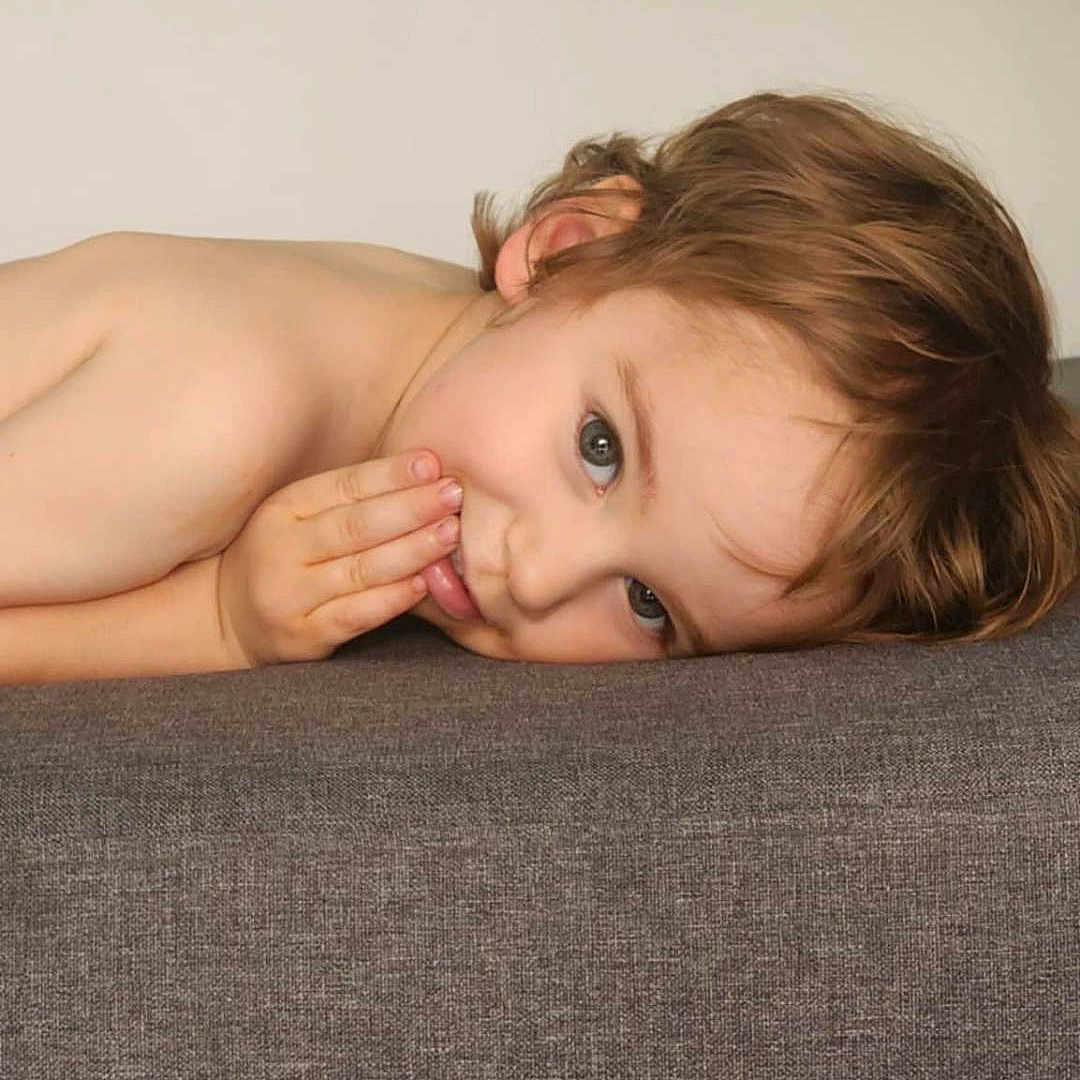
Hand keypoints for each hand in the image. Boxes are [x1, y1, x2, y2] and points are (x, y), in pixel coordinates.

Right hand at [216, 450, 461, 666]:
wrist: (231, 618)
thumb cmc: (285, 556)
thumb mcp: (301, 517)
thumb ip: (353, 499)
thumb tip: (427, 472)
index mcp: (284, 508)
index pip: (344, 485)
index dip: (390, 473)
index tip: (432, 462)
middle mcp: (281, 548)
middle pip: (356, 525)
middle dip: (411, 508)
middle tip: (454, 495)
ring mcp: (289, 595)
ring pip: (360, 569)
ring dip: (412, 550)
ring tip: (450, 534)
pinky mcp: (302, 635)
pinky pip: (354, 615)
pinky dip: (391, 599)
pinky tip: (422, 584)